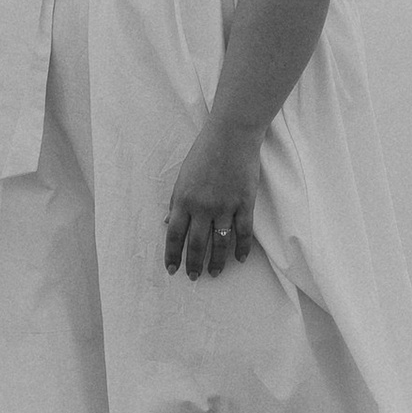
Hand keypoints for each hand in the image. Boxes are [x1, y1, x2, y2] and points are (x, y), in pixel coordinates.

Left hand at [163, 120, 261, 278]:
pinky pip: (243, 233)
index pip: (173, 234)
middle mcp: (202, 207)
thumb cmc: (204, 152)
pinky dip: (242, 248)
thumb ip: (176, 201)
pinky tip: (239, 259)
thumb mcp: (182, 176)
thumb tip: (166, 222)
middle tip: (193, 277)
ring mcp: (224, 206)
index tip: (172, 269)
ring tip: (214, 273)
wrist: (231, 135)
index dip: (172, 254)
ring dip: (216, 262)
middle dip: (193, 264)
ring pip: (220, 243)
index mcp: (183, 199)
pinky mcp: (244, 203)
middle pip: (196, 244)